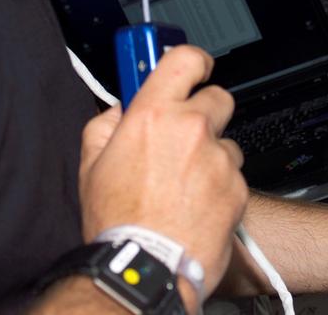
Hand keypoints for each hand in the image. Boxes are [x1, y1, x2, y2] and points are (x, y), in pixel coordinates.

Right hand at [77, 46, 247, 306]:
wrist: (146, 267)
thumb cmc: (118, 222)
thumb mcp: (90, 165)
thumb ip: (104, 125)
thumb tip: (118, 111)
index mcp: (153, 114)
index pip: (186, 59)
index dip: (192, 60)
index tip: (192, 67)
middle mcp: (191, 129)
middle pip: (216, 97)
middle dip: (203, 112)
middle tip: (184, 135)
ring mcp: (218, 158)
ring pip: (226, 141)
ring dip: (211, 154)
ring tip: (185, 184)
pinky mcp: (237, 187)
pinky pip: (233, 175)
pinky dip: (220, 186)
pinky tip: (197, 205)